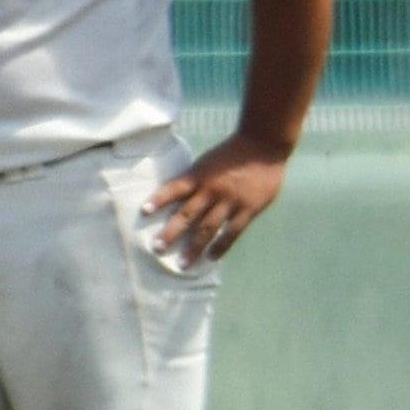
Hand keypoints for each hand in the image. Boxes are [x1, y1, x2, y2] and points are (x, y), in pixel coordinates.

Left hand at [144, 133, 291, 268]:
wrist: (264, 145)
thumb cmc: (233, 153)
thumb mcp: (208, 161)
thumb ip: (195, 179)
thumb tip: (177, 197)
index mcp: (200, 175)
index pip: (175, 188)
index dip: (160, 198)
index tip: (145, 211)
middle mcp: (212, 190)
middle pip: (188, 214)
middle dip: (172, 232)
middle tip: (157, 248)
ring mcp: (231, 201)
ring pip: (208, 227)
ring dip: (194, 246)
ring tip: (182, 264)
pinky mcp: (248, 209)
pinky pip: (232, 232)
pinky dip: (221, 246)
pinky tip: (211, 257)